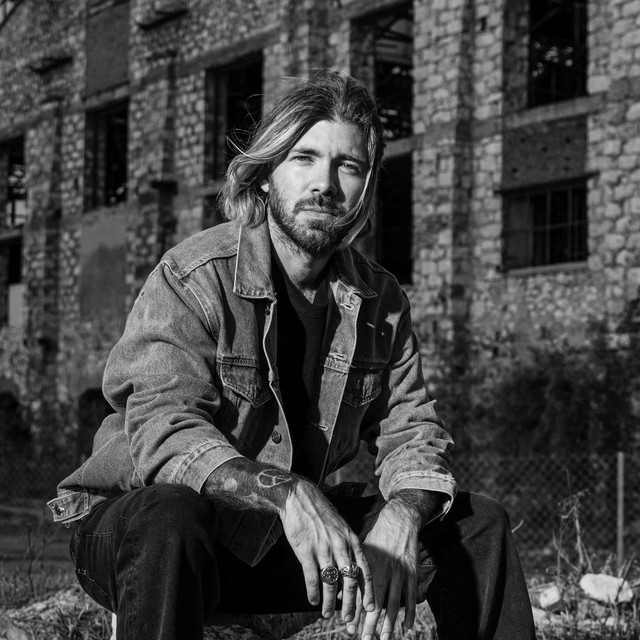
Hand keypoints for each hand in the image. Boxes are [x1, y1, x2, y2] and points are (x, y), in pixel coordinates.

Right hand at [279, 479, 373, 620]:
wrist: (299, 497)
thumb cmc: (320, 513)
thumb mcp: (341, 526)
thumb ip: (348, 546)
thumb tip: (351, 568)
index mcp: (351, 539)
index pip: (365, 570)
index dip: (368, 591)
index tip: (371, 608)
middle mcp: (340, 545)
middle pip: (350, 581)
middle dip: (351, 604)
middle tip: (349, 619)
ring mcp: (323, 549)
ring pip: (331, 583)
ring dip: (330, 602)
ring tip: (327, 613)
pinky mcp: (306, 551)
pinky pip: (312, 578)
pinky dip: (313, 593)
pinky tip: (313, 601)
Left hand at [356, 500, 420, 639]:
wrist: (400, 520)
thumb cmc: (378, 537)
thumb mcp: (361, 552)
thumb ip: (350, 573)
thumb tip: (337, 592)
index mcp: (369, 567)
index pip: (360, 594)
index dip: (355, 612)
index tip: (349, 627)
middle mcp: (384, 572)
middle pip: (376, 603)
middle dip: (369, 623)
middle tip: (363, 639)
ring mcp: (399, 574)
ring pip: (394, 604)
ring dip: (388, 625)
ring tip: (383, 639)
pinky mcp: (412, 573)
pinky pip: (411, 597)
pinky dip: (410, 613)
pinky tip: (407, 627)